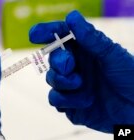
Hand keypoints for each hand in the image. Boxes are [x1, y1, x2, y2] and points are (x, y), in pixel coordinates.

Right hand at [29, 11, 133, 132]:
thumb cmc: (130, 78)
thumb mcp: (113, 55)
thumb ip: (91, 39)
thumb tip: (72, 16)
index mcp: (85, 51)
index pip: (61, 37)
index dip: (46, 32)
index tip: (34, 34)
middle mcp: (76, 67)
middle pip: (53, 59)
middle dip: (59, 62)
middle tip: (70, 66)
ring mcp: (71, 86)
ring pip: (51, 80)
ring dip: (64, 82)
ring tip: (82, 85)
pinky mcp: (69, 104)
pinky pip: (55, 100)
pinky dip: (67, 101)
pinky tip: (86, 101)